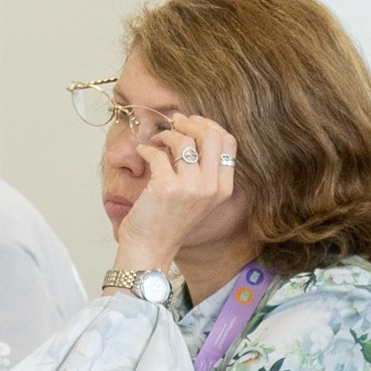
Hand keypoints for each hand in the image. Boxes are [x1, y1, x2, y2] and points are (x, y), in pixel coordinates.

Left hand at [110, 113, 241, 278]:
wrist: (150, 247)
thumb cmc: (169, 220)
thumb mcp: (198, 195)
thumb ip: (202, 168)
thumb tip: (190, 128)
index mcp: (223, 188)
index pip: (228, 142)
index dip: (209, 125)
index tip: (191, 122)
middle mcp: (211, 188)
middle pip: (212, 135)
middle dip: (190, 123)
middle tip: (174, 123)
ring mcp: (191, 188)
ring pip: (184, 141)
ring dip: (166, 134)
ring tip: (156, 140)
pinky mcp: (167, 188)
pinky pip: (157, 154)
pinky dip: (146, 148)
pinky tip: (142, 152)